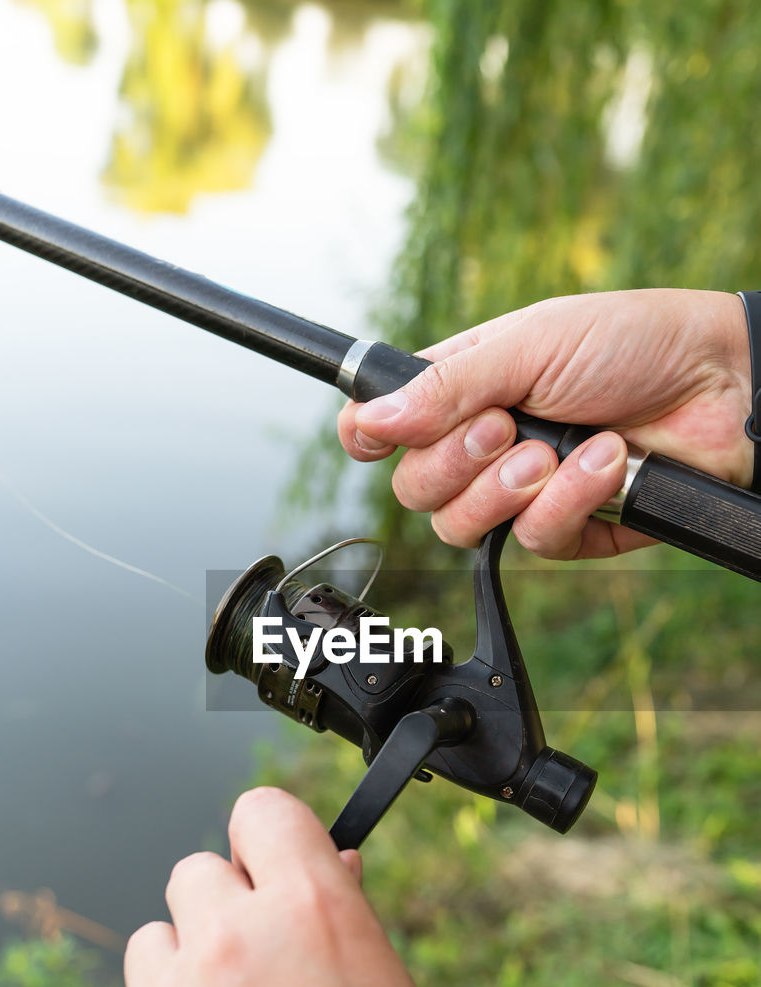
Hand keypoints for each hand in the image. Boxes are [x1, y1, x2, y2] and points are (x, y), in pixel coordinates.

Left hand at [73, 788, 575, 986]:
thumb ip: (342, 924)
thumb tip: (323, 871)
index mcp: (313, 908)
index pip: (261, 812)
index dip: (270, 843)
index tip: (273, 873)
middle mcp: (233, 939)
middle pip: (195, 874)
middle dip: (225, 914)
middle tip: (259, 981)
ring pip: (150, 945)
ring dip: (180, 977)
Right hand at [338, 289, 752, 558]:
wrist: (722, 386)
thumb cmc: (632, 342)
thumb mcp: (530, 344)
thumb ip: (446, 385)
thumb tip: (368, 421)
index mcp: (463, 389)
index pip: (385, 427)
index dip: (368, 437)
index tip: (372, 440)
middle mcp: (483, 445)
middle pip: (414, 489)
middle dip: (454, 462)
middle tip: (504, 426)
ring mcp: (522, 492)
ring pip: (461, 527)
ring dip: (507, 488)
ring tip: (556, 449)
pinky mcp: (568, 527)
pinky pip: (533, 539)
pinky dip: (568, 500)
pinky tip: (604, 462)